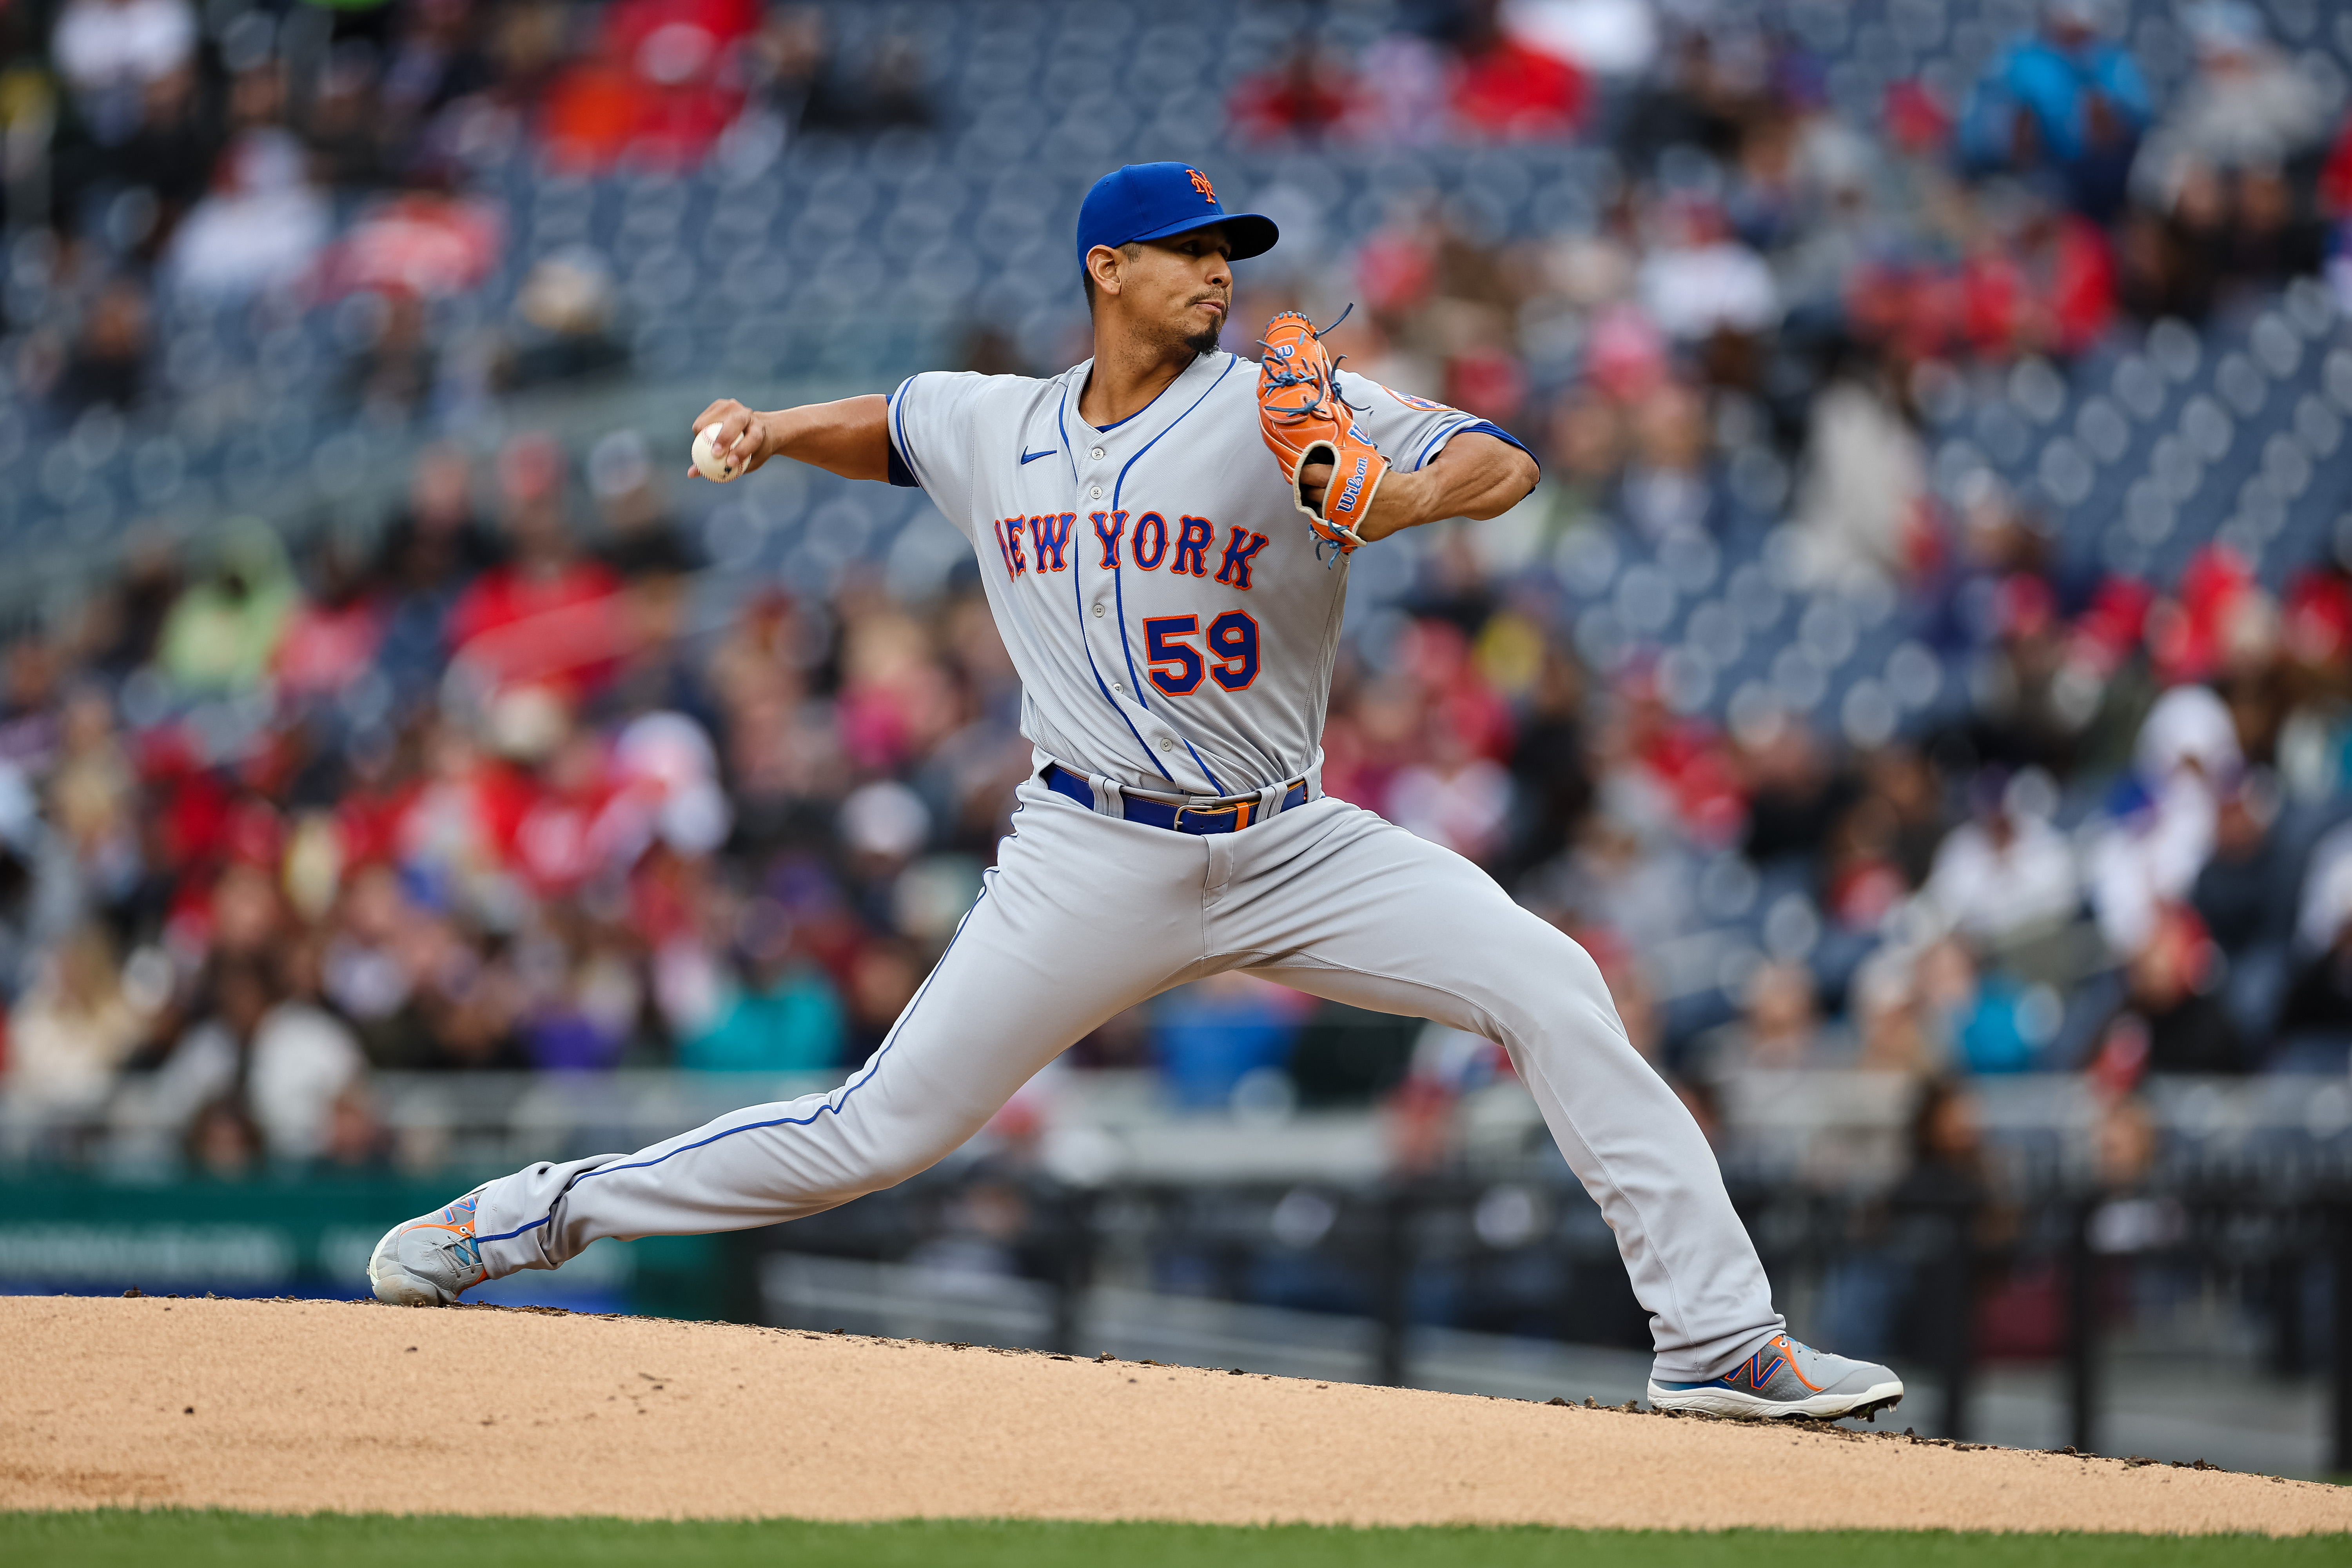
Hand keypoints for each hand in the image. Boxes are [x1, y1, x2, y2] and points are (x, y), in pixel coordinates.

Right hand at [689, 399, 773, 477]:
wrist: (755, 428)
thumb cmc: (750, 452)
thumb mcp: (744, 464)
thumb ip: (721, 468)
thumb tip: (691, 473)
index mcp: (760, 429)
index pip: (753, 438)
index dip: (742, 450)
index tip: (730, 463)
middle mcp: (748, 415)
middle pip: (737, 422)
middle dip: (724, 437)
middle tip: (714, 453)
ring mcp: (734, 406)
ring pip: (717, 417)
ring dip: (705, 431)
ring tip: (700, 446)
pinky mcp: (720, 404)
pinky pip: (704, 417)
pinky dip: (699, 428)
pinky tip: (699, 437)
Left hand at [1297, 459, 1422, 543]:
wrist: (1406, 502)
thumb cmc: (1385, 480)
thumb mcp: (1362, 464)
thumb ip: (1341, 464)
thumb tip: (1324, 460)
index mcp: (1337, 478)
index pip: (1308, 474)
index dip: (1304, 473)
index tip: (1304, 474)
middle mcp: (1334, 499)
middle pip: (1309, 495)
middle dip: (1310, 491)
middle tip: (1314, 488)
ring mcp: (1340, 518)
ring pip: (1317, 513)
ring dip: (1318, 507)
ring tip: (1326, 502)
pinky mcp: (1347, 532)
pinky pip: (1331, 528)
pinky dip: (1332, 521)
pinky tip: (1338, 514)